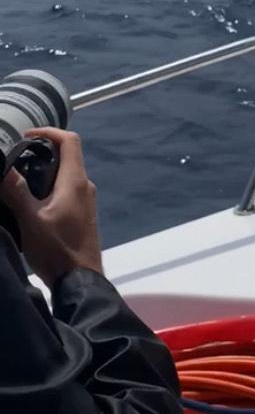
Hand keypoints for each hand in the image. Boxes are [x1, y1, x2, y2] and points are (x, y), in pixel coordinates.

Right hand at [0, 127, 102, 286]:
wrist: (81, 281)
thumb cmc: (57, 249)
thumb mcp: (31, 220)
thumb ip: (16, 192)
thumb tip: (3, 167)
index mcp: (76, 181)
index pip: (70, 141)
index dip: (49, 132)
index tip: (27, 136)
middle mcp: (85, 186)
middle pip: (69, 155)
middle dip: (44, 151)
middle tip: (18, 158)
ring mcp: (86, 201)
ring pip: (67, 174)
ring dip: (47, 170)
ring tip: (21, 180)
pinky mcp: (83, 214)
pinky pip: (68, 189)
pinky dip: (51, 185)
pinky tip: (33, 201)